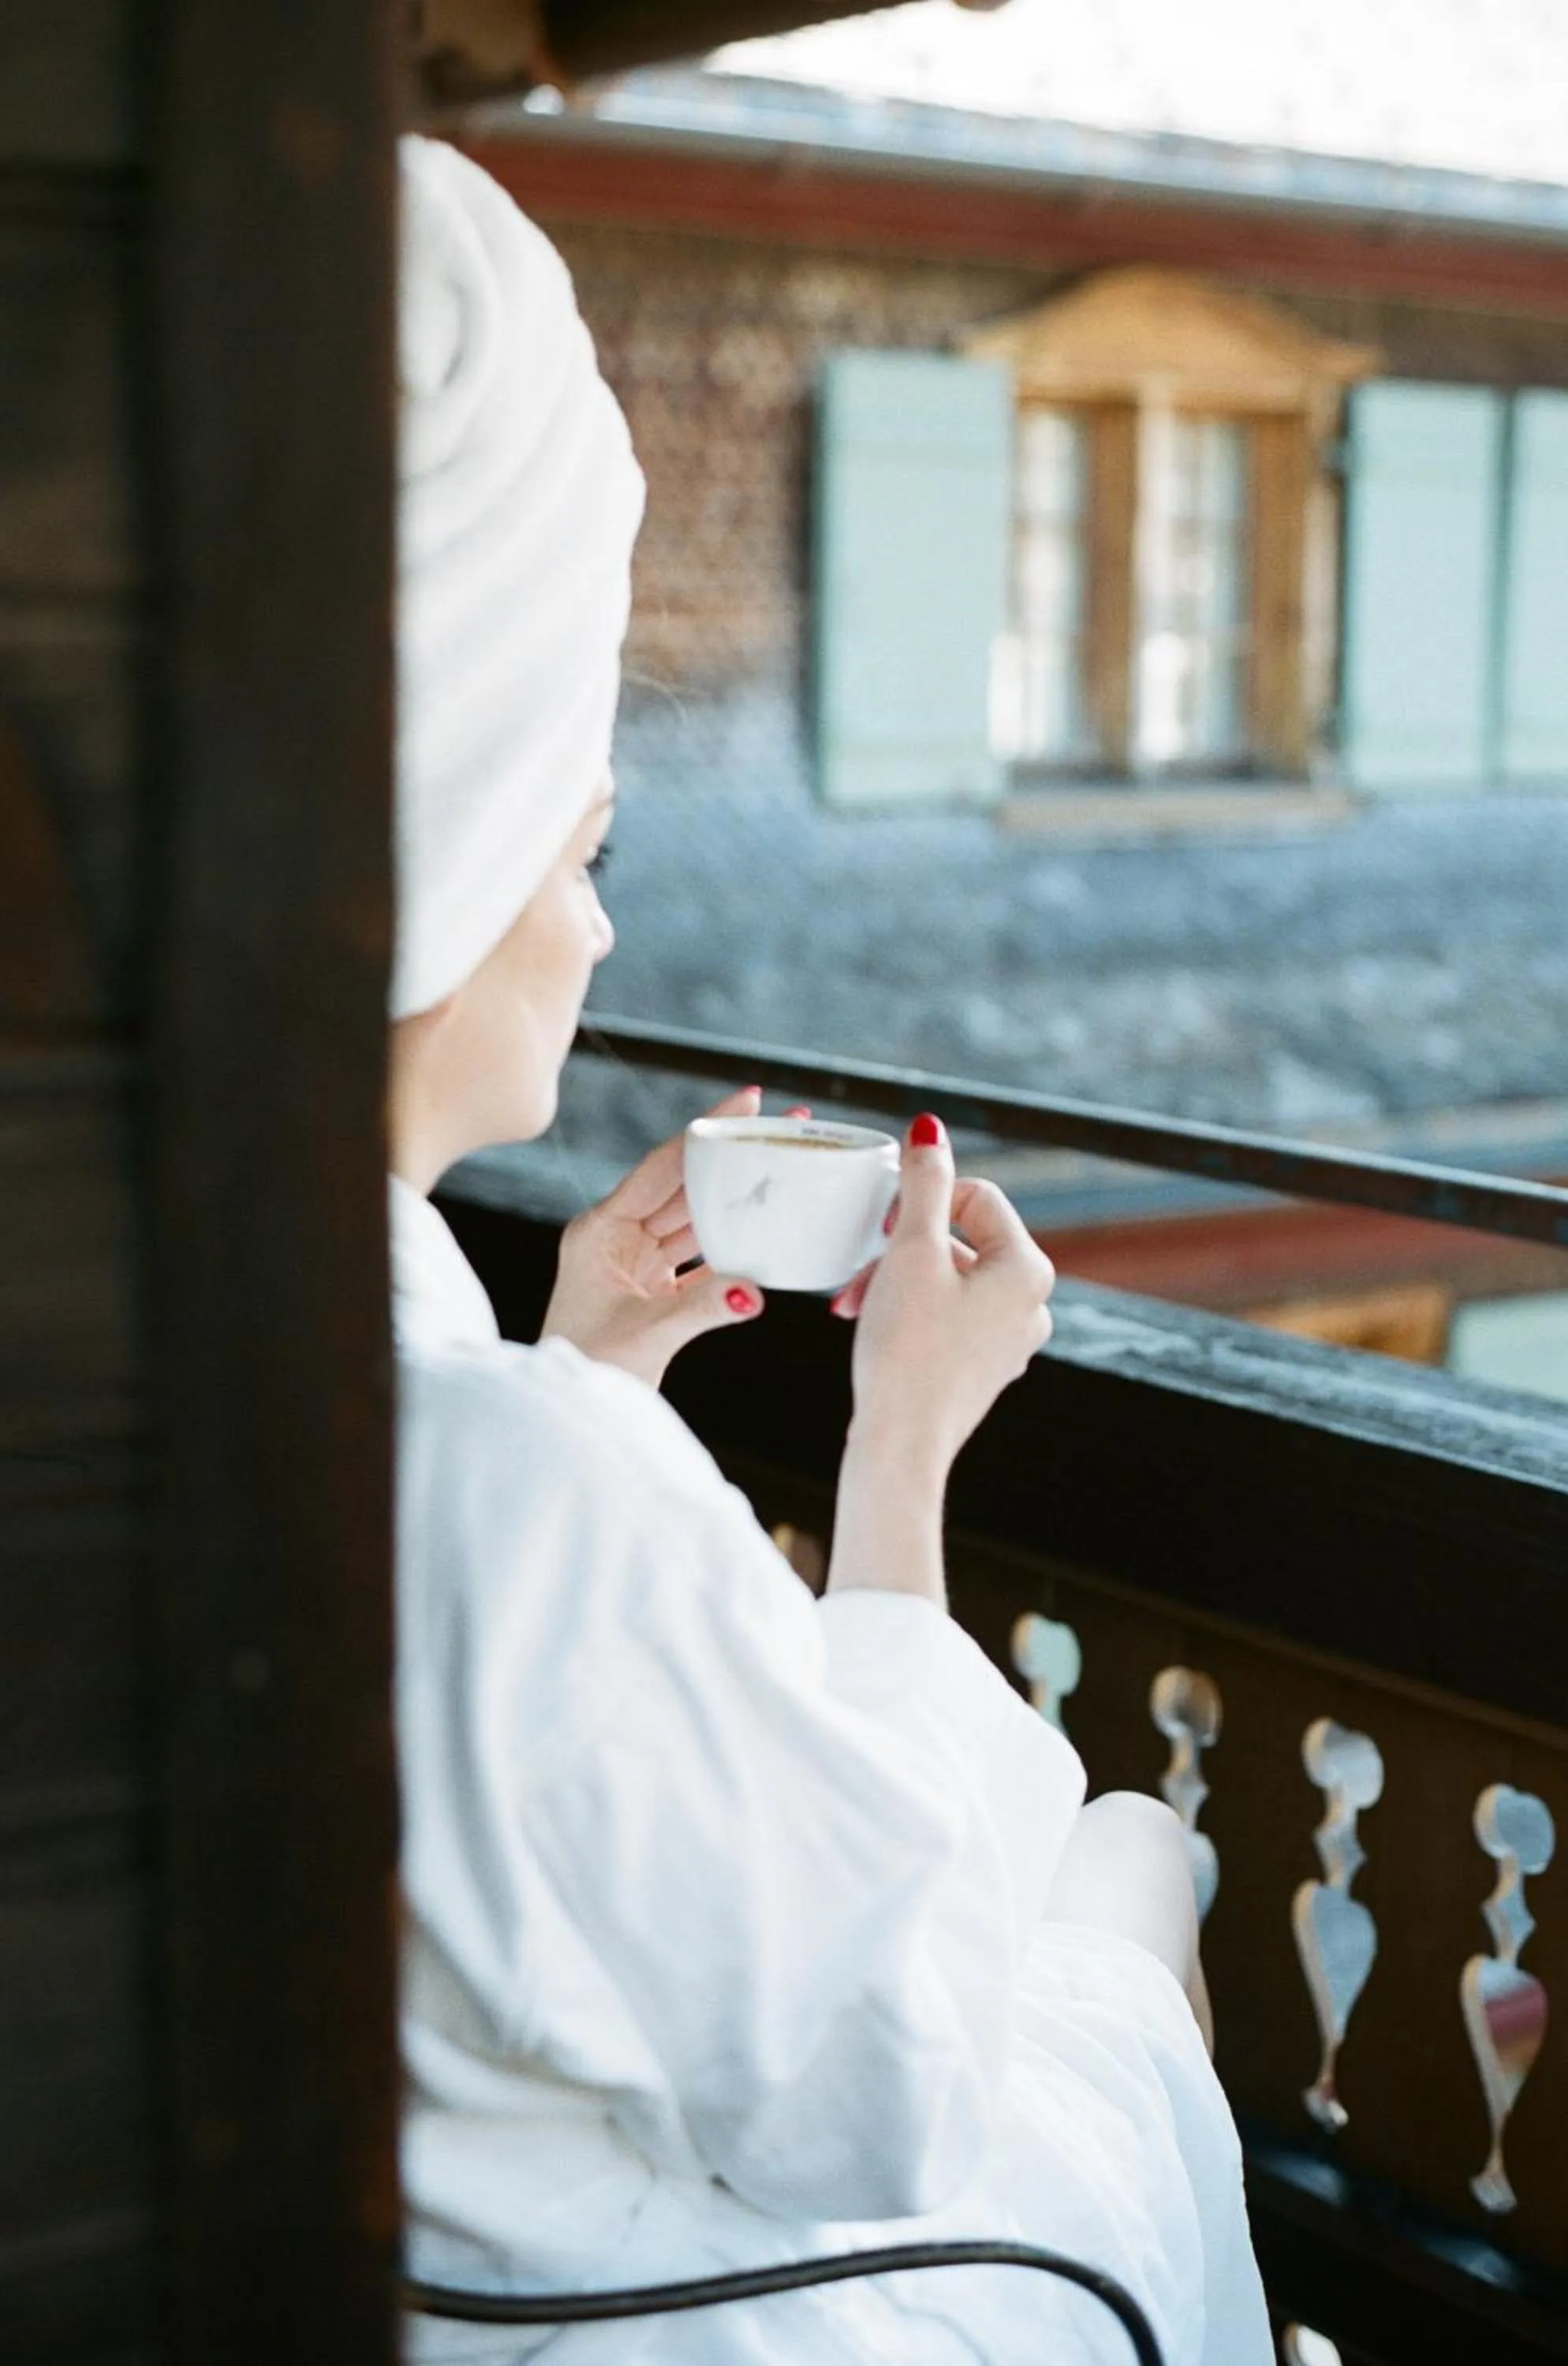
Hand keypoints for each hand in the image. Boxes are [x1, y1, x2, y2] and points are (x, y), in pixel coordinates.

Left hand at [540, 1087, 780, 1389]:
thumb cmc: (588, 1373)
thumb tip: (755, 1292)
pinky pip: (704, 1253)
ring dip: (738, 1194)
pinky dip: (736, 1243)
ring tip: (785, 1163)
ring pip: (697, 1215)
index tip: (749, 1099)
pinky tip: (771, 1225)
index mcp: (599, 1230)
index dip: (707, 1130)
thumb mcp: (646, 1336)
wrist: (569, 1418)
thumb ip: (701, 1309)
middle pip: (684, 1183)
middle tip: (783, 1123)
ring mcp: (637, 1260)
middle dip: (732, 1153)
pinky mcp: (656, 1287)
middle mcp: (617, 1236)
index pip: (662, 1167)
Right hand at [844, 1114, 1053, 1481]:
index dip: (923, 1202)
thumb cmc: (907, 1351)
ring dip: (898, 1279)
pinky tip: (874, 1326)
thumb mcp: (911, 1254)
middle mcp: (1033, 1305)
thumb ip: (924, 1185)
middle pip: (961, 1240)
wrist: (900, 1446)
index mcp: (1029, 1269)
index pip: (978, 1197)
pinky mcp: (983, 1369)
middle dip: (903, 1247)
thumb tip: (931, 1130)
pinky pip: (947, 1317)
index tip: (882, 1227)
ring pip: (950, 1280)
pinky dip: (909, 1311)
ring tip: (856, 1301)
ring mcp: (1010, 1341)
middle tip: (860, 1268)